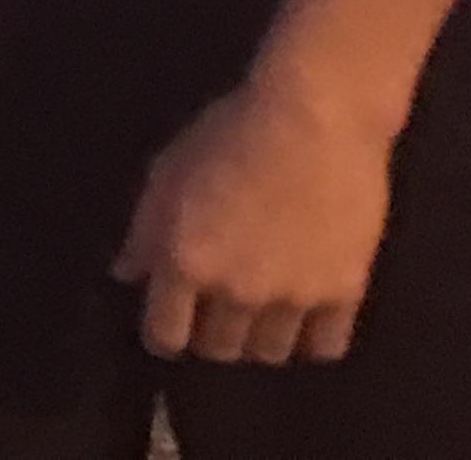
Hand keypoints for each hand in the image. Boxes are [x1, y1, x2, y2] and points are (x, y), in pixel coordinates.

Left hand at [112, 77, 394, 365]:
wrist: (315, 117)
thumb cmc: (228, 133)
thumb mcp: (166, 173)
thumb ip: (144, 232)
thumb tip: (126, 275)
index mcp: (185, 261)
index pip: (165, 335)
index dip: (162, 334)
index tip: (168, 323)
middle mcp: (236, 291)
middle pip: (217, 348)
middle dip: (209, 334)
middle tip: (214, 309)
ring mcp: (294, 297)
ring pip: (269, 353)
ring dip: (257, 337)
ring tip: (258, 311)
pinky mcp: (344, 293)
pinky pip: (325, 347)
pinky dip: (310, 338)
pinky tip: (302, 315)